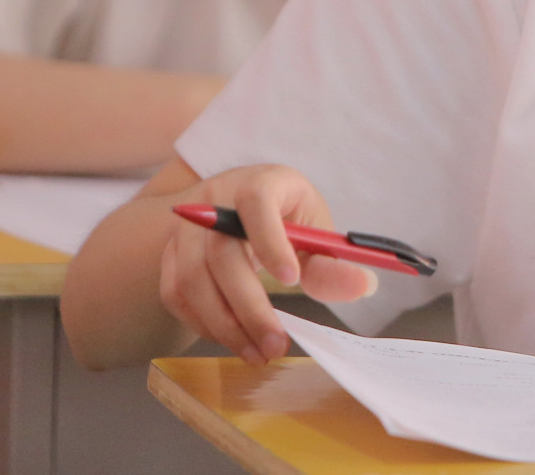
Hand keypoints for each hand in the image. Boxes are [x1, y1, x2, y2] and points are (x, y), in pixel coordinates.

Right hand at [157, 164, 377, 366]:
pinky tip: (232, 339)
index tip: (292, 280)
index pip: (257, 202)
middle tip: (276, 345)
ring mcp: (186, 228)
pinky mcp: (170, 254)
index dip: (271, 241)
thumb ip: (334, 263)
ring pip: (192, 279)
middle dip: (250, 307)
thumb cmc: (286, 216)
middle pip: (221, 253)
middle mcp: (215, 200)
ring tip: (257, 353)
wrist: (241, 207)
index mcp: (259, 183)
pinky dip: (202, 322)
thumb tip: (363, 287)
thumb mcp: (315, 230)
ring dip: (224, 324)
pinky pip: (176, 294)